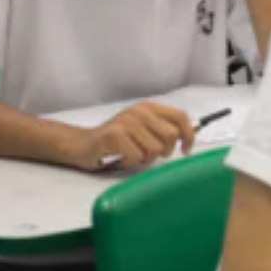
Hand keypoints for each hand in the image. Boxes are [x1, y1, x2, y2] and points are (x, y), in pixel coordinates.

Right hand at [64, 101, 194, 171]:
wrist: (82, 144)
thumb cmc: (117, 140)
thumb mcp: (144, 130)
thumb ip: (163, 130)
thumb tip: (188, 138)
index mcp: (150, 107)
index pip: (181, 117)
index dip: (189, 135)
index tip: (185, 150)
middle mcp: (140, 111)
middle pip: (171, 136)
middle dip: (165, 151)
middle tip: (150, 154)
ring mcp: (126, 121)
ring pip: (155, 149)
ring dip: (145, 159)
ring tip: (132, 154)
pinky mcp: (114, 134)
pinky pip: (137, 156)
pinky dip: (132, 162)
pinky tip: (122, 157)